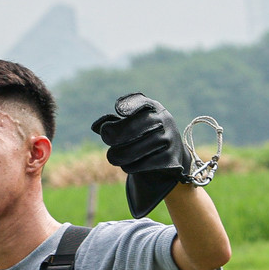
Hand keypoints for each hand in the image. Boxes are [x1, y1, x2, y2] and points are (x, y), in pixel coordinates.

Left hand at [90, 93, 191, 217]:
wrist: (172, 154)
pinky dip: (131, 166)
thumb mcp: (132, 123)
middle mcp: (164, 120)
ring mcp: (169, 139)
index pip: (140, 103)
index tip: (118, 111)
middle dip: (113, 136)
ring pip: (137, 149)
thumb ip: (114, 122)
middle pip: (133, 128)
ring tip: (113, 157)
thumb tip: (96, 127)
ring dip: (120, 155)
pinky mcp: (171, 158)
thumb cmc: (144, 134)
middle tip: (106, 140)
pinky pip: (145, 164)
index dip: (128, 106)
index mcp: (153, 107)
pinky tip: (126, 166)